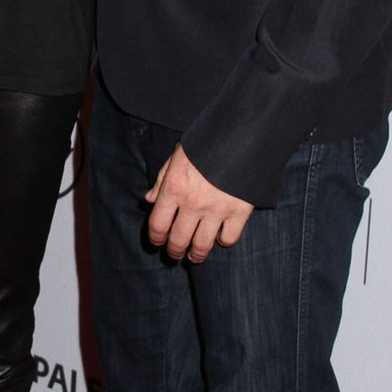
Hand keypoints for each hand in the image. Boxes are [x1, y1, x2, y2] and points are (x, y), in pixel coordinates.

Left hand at [145, 144, 252, 262]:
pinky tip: (219, 237)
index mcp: (174, 188)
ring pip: (201, 245)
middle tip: (175, 254)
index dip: (155, 238)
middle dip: (174, 251)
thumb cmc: (206, 144)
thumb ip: (161, 180)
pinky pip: (228, 238)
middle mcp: (193, 202)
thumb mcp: (177, 157)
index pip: (157, 225)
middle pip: (178, 240)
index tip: (157, 242)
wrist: (242, 135)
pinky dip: (223, 241)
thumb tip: (149, 201)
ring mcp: (217, 209)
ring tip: (194, 256)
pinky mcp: (240, 211)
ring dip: (196, 255)